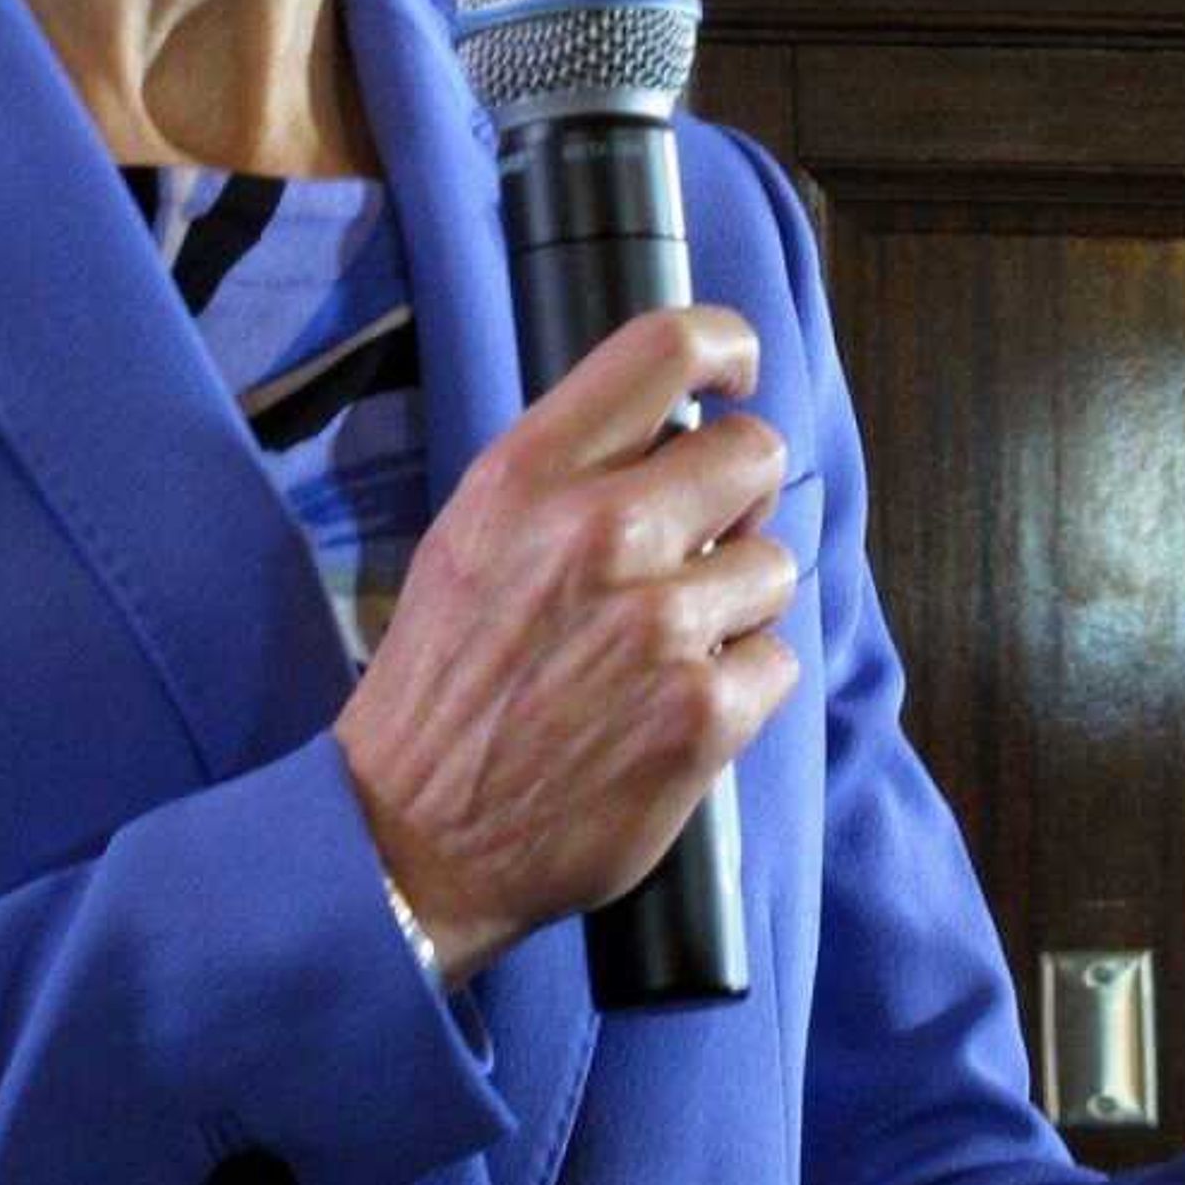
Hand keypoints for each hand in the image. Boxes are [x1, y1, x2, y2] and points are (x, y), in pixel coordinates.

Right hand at [335, 306, 799, 990]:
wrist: (408, 838)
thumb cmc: (440, 687)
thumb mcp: (469, 539)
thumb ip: (566, 477)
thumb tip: (674, 436)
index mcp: (529, 475)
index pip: (664, 347)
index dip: (725, 349)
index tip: (734, 379)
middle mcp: (600, 532)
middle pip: (754, 454)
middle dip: (738, 501)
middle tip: (695, 550)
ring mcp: (659, 625)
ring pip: (774, 567)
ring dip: (736, 607)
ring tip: (662, 651)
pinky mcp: (702, 714)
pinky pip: (777, 662)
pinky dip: (739, 690)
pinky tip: (671, 713)